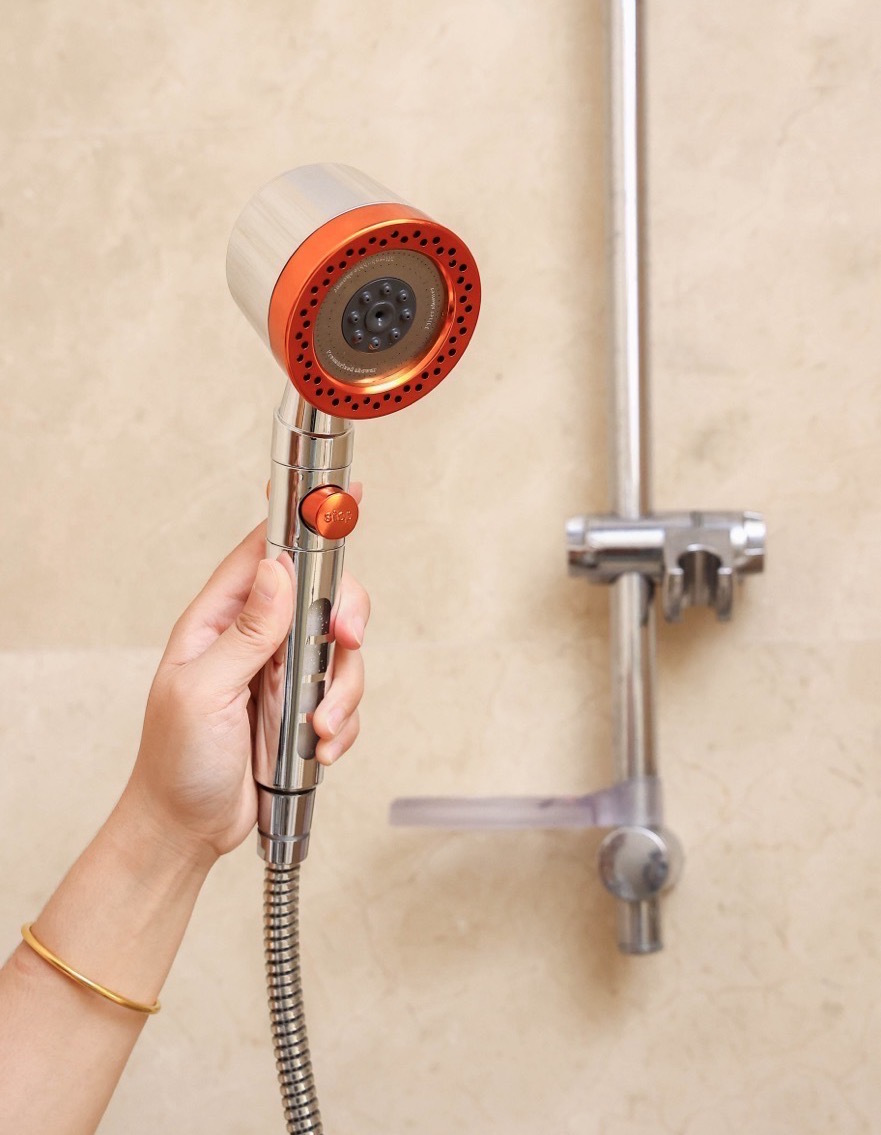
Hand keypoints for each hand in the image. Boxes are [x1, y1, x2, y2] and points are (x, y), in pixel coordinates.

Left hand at [125, 509, 369, 863]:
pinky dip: (342, 725)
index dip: (305, 523)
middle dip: (344, 619)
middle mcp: (256, 639)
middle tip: (345, 642)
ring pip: (342, 654)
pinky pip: (344, 700)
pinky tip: (318, 749)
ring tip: (317, 729)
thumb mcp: (203, 692)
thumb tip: (280, 571)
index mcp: (219, 621)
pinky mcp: (303, 710)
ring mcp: (282, 675)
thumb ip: (246, 633)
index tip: (344, 498)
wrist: (186, 830)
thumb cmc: (175, 763)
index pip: (267, 553)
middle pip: (321, 597)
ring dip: (342, 691)